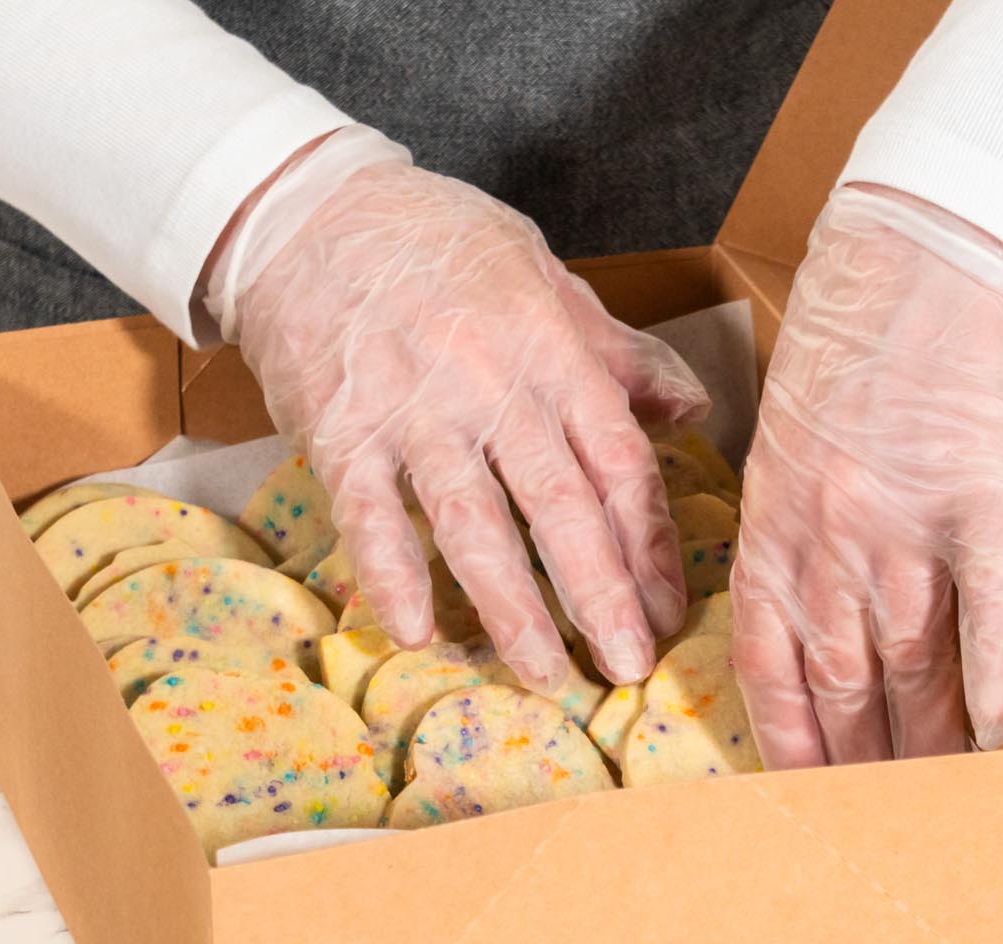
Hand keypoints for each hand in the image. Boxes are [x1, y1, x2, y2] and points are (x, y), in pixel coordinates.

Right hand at [229, 161, 707, 685]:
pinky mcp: (341, 429)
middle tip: (627, 667)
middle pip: (559, 504)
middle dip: (600, 594)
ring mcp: (414, 410)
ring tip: (543, 673)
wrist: (311, 210)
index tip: (669, 610)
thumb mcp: (545, 278)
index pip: (619, 462)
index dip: (649, 544)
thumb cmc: (440, 245)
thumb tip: (690, 408)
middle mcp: (492, 386)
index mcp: (553, 352)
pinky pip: (368, 513)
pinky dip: (390, 574)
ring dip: (511, 606)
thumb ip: (617, 354)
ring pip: (473, 521)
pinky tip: (414, 631)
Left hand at [732, 186, 1002, 766]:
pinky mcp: (979, 498)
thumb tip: (817, 617)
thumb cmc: (856, 342)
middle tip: (879, 825)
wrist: (923, 254)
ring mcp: (903, 520)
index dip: (787, 740)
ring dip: (927, 742)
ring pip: (911, 662)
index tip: (803, 797)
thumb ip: (794, 530)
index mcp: (773, 524)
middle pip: (843, 681)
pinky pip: (986, 605)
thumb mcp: (788, 439)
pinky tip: (998, 732)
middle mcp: (828, 536)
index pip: (768, 662)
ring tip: (944, 802)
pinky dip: (992, 674)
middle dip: (860, 764)